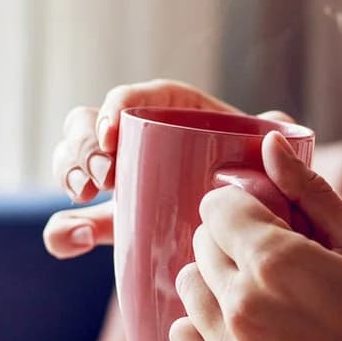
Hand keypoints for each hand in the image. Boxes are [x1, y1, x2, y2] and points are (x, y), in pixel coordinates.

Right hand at [43, 81, 298, 258]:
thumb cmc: (269, 187)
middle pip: (92, 124)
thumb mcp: (276, 160)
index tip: (114, 130)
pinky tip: (72, 243)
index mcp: (177, 116)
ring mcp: (124, 184)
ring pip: (74, 162)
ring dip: (69, 172)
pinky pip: (74, 224)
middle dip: (86, 143)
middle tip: (103, 177)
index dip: (118, 104)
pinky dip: (63, 231)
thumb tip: (272, 130)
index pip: (140, 98)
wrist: (257, 236)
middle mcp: (142, 145)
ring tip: (86, 198)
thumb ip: (279, 139)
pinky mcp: (115, 224)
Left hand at [171, 131, 341, 340]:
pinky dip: (201, 329)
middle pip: (202, 246)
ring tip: (255, 293)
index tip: (261, 217)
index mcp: (275, 261)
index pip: (217, 208)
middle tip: (267, 257)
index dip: (240, 207)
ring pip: (189, 290)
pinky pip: (184, 340)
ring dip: (214, 282)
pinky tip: (237, 328)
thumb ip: (309, 191)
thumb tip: (270, 141)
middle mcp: (244, 305)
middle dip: (230, 242)